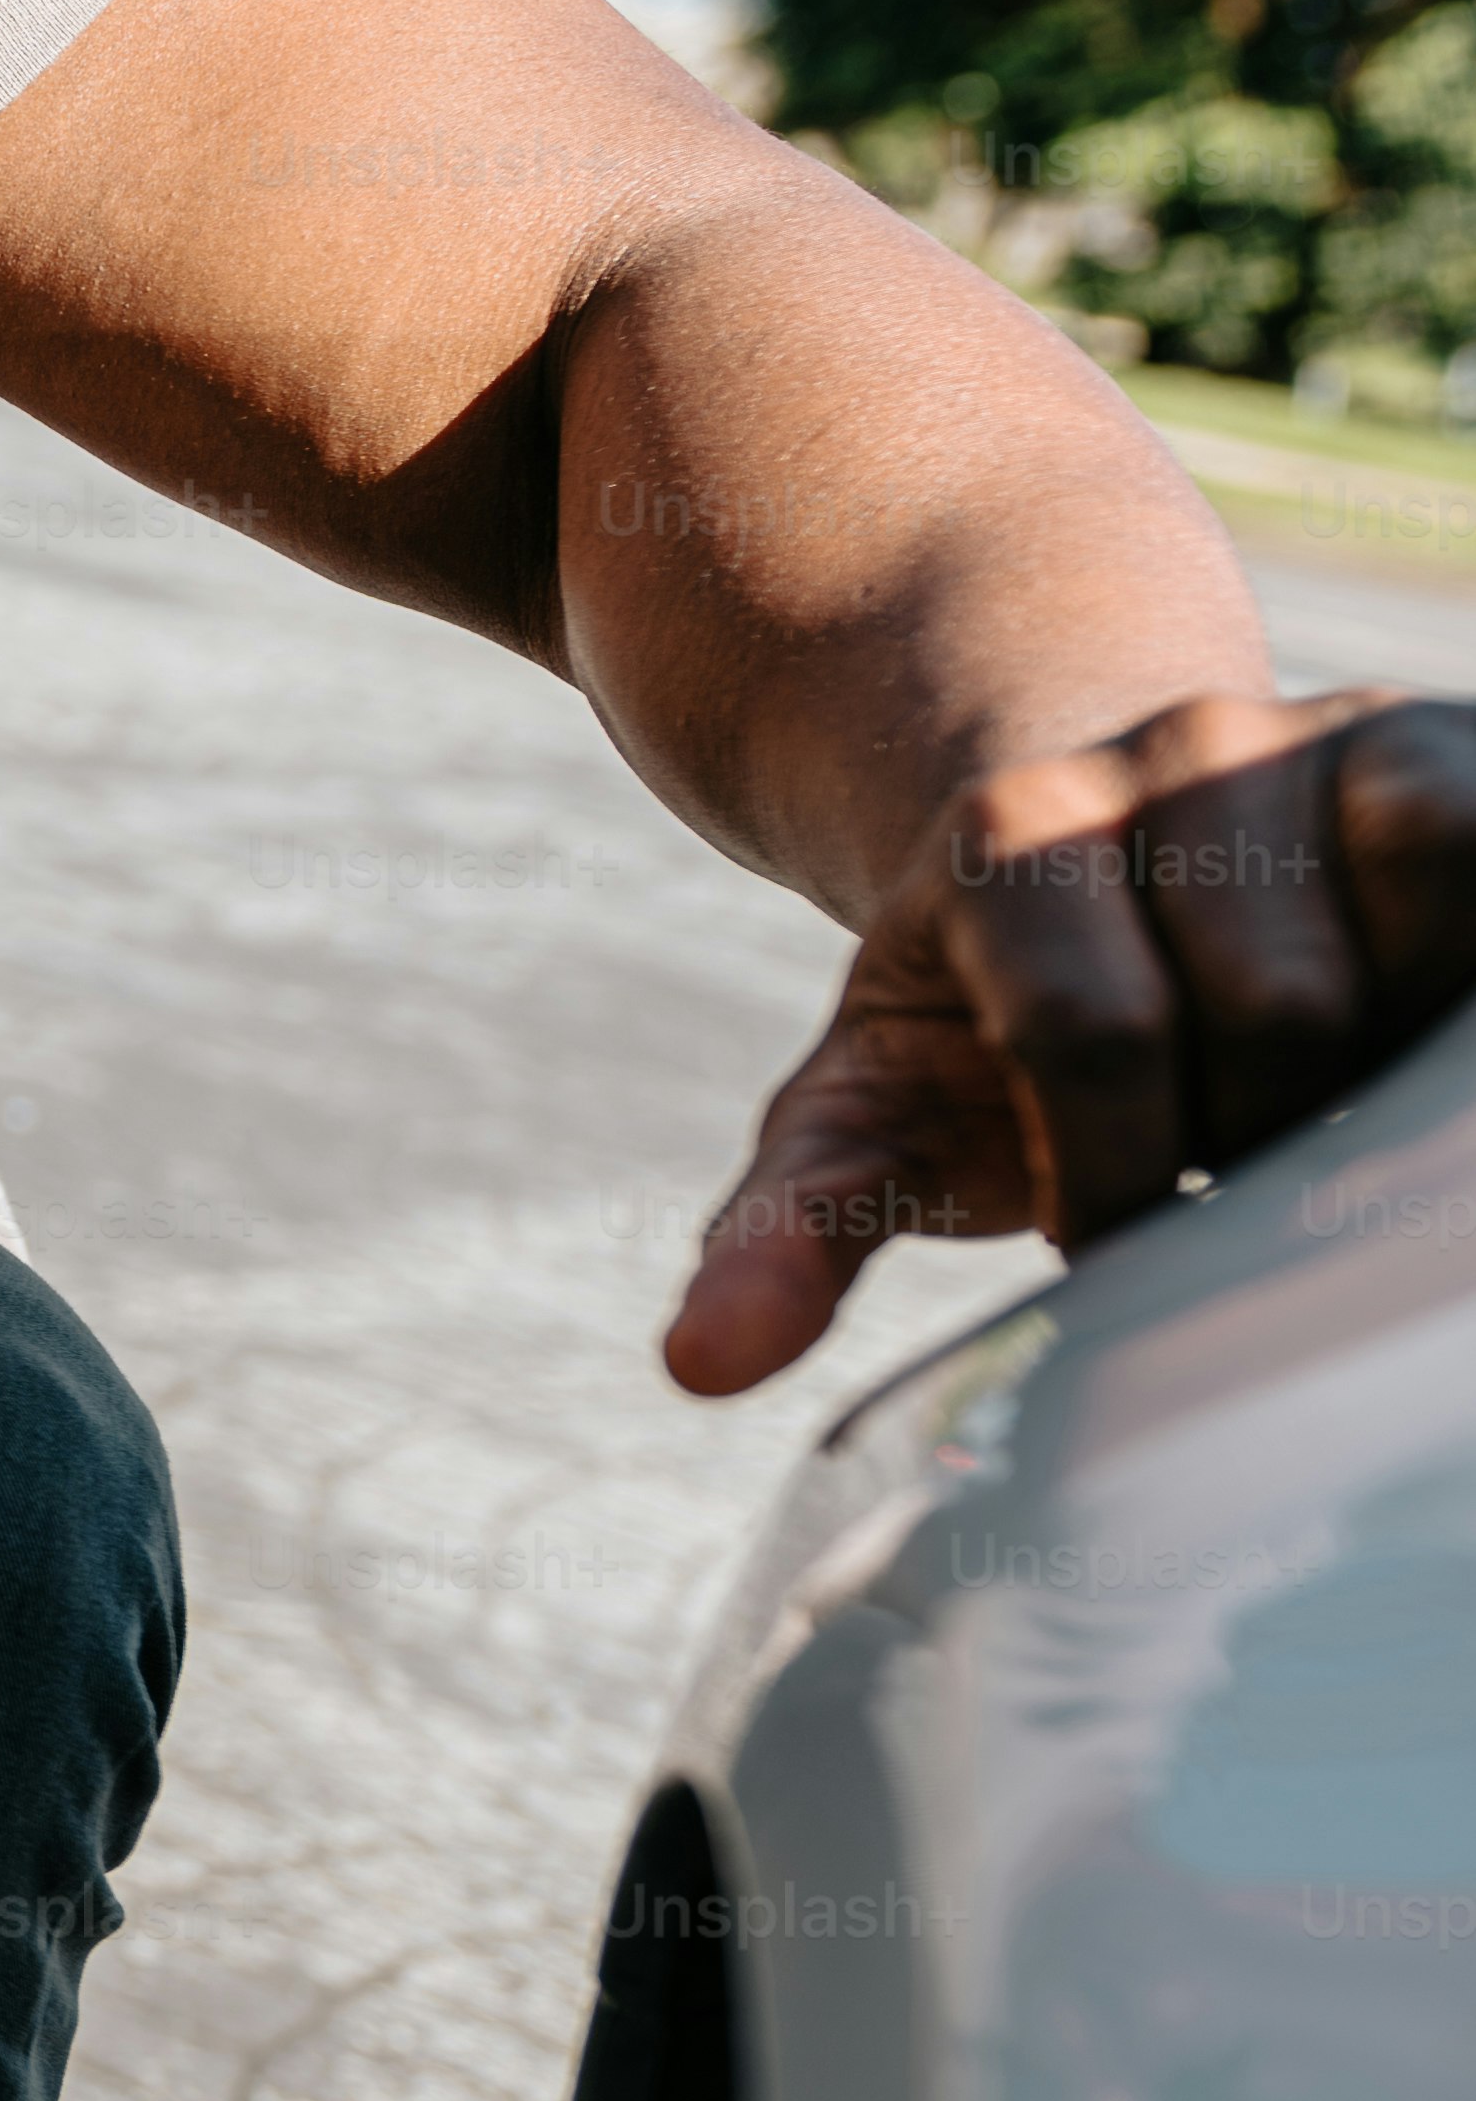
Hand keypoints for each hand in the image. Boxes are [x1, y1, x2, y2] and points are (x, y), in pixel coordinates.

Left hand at [669, 691, 1475, 1394]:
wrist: (1097, 845)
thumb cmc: (987, 1026)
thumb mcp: (873, 1115)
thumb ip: (792, 1229)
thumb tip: (699, 1366)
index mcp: (1002, 836)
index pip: (1093, 1034)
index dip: (1121, 1170)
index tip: (1107, 1222)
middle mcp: (1163, 752)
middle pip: (1271, 1008)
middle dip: (1250, 1132)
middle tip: (1213, 1154)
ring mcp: (1309, 734)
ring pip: (1398, 946)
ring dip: (1367, 1061)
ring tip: (1304, 1094)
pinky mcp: (1431, 745)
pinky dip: (1450, 975)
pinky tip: (1399, 1031)